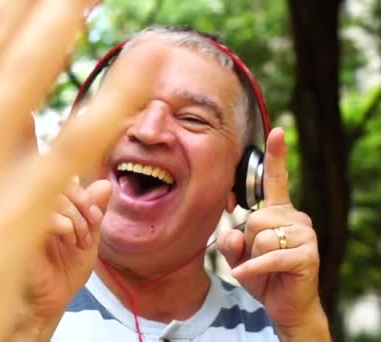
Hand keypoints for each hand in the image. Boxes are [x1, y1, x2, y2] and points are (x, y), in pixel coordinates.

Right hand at [11, 180, 110, 339]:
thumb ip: (94, 210)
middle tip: (92, 225)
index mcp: (43, 205)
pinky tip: (69, 241)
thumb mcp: (88, 237)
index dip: (83, 192)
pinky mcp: (19, 234)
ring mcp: (22, 218)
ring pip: (51, 195)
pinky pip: (43, 214)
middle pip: (56, 181)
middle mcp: (29, 207)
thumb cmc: (63, 271)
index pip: (59, 177)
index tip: (96, 216)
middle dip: (82, 202)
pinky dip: (65, 224)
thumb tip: (106, 184)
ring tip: (81, 240)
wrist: (50, 303)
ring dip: (75, 217)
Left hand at [218, 128, 329, 340]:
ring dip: (253, 256)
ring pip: (260, 235)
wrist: (285, 306)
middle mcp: (296, 218)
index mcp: (279, 212)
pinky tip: (248, 275)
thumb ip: (232, 239)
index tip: (277, 131)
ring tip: (266, 267)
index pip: (276, 180)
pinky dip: (253, 268)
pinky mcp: (307, 255)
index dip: (276, 155)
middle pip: (254, 217)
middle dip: (248, 240)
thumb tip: (234, 233)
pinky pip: (268, 255)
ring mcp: (305, 235)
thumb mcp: (239, 254)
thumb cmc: (262, 275)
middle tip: (259, 257)